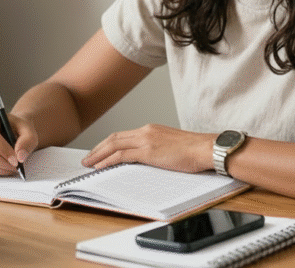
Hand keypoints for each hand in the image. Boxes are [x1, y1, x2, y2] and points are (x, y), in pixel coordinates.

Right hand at [0, 108, 37, 175]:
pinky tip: (5, 167)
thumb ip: (27, 141)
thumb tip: (20, 156)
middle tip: (15, 166)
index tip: (15, 159)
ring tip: (13, 167)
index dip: (2, 148)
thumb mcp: (28, 130)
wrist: (11, 131)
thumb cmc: (18, 128)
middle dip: (1, 161)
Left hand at [81, 124, 214, 172]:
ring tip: (89, 163)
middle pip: (114, 138)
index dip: (107, 144)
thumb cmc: (194, 150)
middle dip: (98, 149)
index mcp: (150, 129)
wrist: (206, 148)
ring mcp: (146, 140)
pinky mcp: (148, 151)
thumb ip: (157, 148)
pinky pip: (122, 155)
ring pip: (114, 145)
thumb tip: (148, 158)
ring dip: (98, 155)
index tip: (99, 151)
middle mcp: (145, 131)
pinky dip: (108, 160)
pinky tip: (101, 166)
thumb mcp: (171, 145)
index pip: (122, 135)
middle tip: (87, 158)